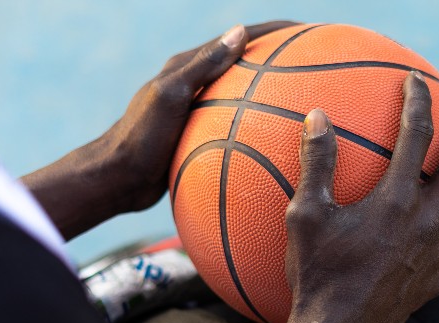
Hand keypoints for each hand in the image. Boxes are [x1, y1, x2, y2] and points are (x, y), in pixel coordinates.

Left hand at [23, 21, 296, 238]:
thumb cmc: (140, 138)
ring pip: (249, 94)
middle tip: (321, 59)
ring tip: (311, 99)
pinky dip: (263, 127)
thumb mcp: (171, 97)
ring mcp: (201, 109)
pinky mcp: (202, 134)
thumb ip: (203, 65)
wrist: (117, 178)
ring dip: (279, 93)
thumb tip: (240, 31)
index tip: (312, 29)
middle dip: (286, 56)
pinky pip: (242, 125)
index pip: (241, 37)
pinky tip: (283, 144)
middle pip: (250, 62)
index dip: (278, 31)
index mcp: (189, 64)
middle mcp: (197, 82)